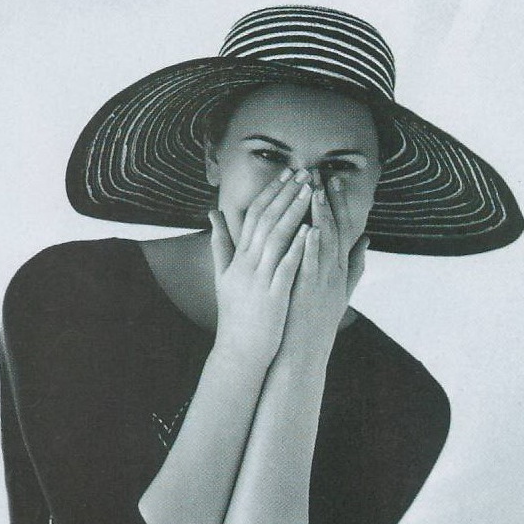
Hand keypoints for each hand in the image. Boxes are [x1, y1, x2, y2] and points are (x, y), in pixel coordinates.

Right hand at [208, 169, 311, 367]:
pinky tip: (311, 230)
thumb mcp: (223, 276)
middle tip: (305, 171)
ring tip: (311, 190)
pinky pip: (286, 267)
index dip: (271, 192)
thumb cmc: (236, 315)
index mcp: (238, 258)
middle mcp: (247, 264)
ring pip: (277, 238)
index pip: (254, 215)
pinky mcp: (273, 296)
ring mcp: (260, 280)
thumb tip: (212, 214)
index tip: (287, 174)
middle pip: (266, 220)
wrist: (238, 352)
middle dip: (286, 193)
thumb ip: (220, 244)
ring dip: (294, 212)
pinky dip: (297, 248)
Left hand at [281, 178, 363, 360]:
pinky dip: (312, 248)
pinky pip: (312, 267)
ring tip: (314, 190)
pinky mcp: (310, 294)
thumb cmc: (316, 322)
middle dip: (331, 200)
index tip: (331, 178)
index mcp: (340, 269)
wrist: (305, 354)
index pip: (342, 227)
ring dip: (320, 215)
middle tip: (324, 172)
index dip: (338, 202)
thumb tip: (366, 239)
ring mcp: (324, 282)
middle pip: (337, 229)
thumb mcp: (339, 292)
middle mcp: (335, 272)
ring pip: (325, 243)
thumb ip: (355, 264)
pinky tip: (309, 229)